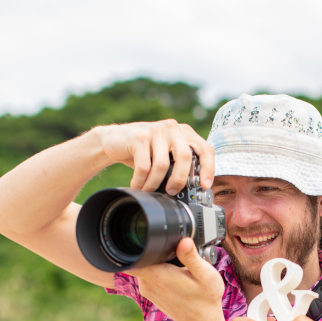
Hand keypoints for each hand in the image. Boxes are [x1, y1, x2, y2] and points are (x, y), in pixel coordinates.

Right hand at [97, 120, 214, 193]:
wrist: (113, 141)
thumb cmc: (143, 152)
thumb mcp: (166, 155)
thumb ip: (180, 164)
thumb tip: (194, 189)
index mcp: (185, 133)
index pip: (205, 149)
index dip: (209, 168)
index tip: (205, 186)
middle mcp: (173, 128)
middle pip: (186, 157)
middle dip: (180, 180)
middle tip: (172, 192)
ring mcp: (157, 130)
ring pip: (163, 165)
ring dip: (155, 184)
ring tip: (149, 190)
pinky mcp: (140, 136)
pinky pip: (145, 166)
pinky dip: (141, 181)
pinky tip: (138, 185)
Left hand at [128, 238, 224, 320]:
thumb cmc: (205, 299)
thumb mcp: (205, 275)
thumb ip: (192, 257)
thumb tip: (184, 241)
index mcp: (158, 275)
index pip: (133, 257)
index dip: (137, 245)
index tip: (149, 240)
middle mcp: (147, 283)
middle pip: (140, 258)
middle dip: (153, 251)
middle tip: (174, 255)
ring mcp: (147, 289)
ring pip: (145, 266)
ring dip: (157, 262)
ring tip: (177, 267)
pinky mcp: (150, 293)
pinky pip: (148, 275)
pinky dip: (158, 272)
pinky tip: (174, 276)